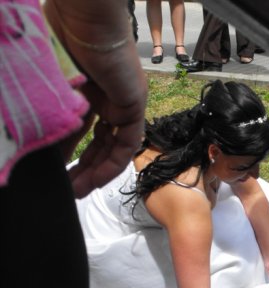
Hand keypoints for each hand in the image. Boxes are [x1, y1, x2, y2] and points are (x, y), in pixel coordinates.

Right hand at [44, 0, 147, 197]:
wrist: (83, 18)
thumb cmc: (58, 40)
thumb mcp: (51, 88)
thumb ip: (51, 115)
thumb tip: (38, 142)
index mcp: (88, 91)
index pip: (82, 131)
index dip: (71, 153)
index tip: (57, 172)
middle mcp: (107, 99)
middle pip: (99, 143)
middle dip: (85, 168)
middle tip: (69, 190)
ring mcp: (122, 103)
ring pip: (112, 146)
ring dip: (97, 171)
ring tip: (79, 192)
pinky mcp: (133, 106)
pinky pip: (126, 143)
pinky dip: (112, 163)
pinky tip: (96, 181)